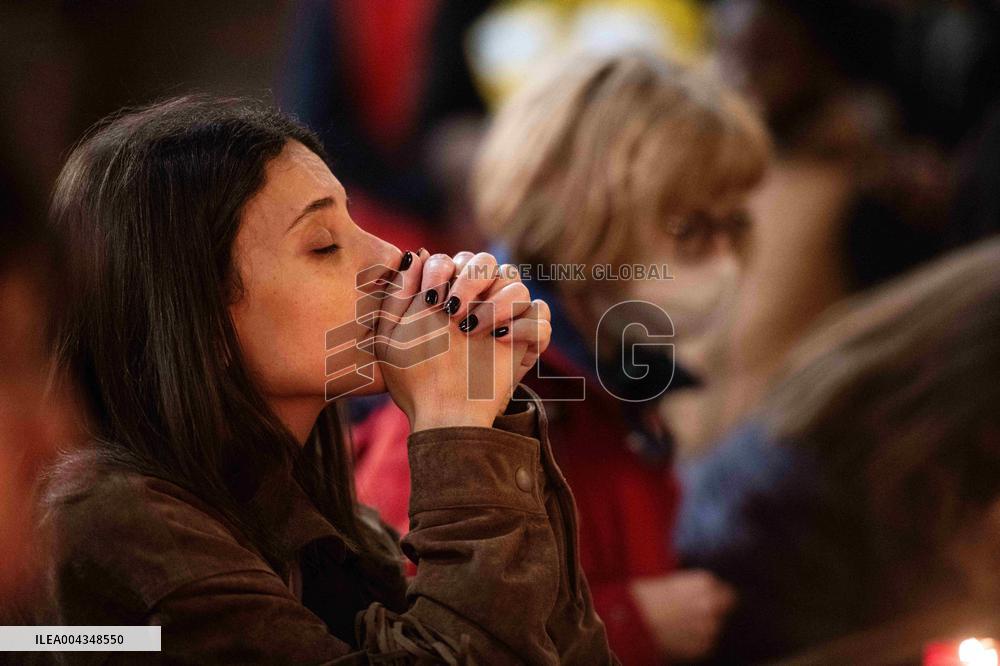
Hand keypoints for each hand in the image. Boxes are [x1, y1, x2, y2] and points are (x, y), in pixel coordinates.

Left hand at [375, 250, 549, 431]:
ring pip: (515, 282)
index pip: (453, 258)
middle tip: (454, 311)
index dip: (442, 269)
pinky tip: (500, 340)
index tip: (430, 300)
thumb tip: (418, 252)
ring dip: (495, 302)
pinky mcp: (524, 338)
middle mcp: (475, 299)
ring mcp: (501, 316)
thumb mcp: (391, 334)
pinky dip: (522, 324)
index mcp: (444, 292)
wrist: (444, 411)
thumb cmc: (414, 375)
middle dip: (470, 278)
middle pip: (487, 259)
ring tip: (474, 330)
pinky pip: (540, 314)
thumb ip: (398, 290)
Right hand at [629, 570, 735, 660]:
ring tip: (680, 626)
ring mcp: (708, 629)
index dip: (716, 595)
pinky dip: (694, 642)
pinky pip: (704, 645)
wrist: (631, 623)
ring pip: (715, 628)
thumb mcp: (669, 583)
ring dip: (703, 627)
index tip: (707, 598)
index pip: (726, 591)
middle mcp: (711, 605)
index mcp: (703, 583)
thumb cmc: (643, 598)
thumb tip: (704, 594)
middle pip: (726, 609)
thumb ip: (692, 588)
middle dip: (713, 611)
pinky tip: (677, 637)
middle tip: (693, 613)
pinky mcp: (701, 649)